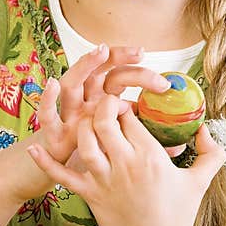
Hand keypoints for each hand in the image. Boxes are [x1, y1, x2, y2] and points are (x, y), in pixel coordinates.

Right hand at [12, 44, 170, 200]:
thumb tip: (178, 146)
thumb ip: (144, 141)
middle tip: (140, 53)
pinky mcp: (51, 133)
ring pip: (73, 83)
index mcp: (102, 103)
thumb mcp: (119, 145)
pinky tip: (51, 84)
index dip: (141, 73)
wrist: (56, 174)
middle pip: (100, 72)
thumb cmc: (90, 157)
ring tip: (99, 51)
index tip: (164, 82)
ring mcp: (67, 115)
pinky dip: (46, 100)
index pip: (121, 77)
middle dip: (118, 58)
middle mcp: (84, 102)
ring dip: (84, 65)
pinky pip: (46, 115)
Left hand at [26, 94, 225, 225]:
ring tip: (86, 122)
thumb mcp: (200, 182)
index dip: (124, 104)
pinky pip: (63, 176)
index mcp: (150, 156)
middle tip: (103, 107)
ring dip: (81, 126)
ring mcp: (104, 180)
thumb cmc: (179, 218)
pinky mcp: (89, 196)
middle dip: (100, 107)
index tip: (125, 106)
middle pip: (103, 120)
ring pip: (83, 141)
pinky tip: (33, 149)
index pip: (129, 115)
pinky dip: (46, 163)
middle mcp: (125, 164)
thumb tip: (207, 130)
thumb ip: (211, 153)